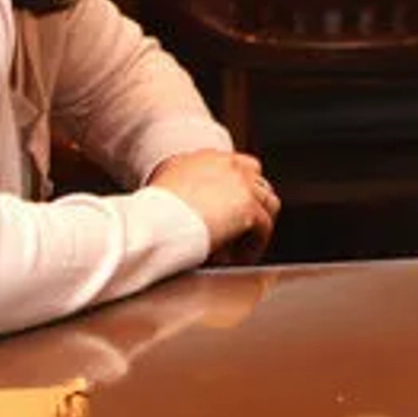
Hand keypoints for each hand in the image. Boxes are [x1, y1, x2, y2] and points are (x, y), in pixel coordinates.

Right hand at [148, 150, 279, 258]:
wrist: (152, 222)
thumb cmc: (150, 215)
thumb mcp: (163, 188)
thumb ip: (182, 190)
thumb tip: (193, 212)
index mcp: (205, 158)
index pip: (236, 167)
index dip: (237, 191)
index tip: (231, 211)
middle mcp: (226, 164)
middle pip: (256, 180)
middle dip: (254, 203)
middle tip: (244, 229)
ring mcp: (240, 183)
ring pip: (267, 202)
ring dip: (258, 225)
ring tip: (245, 247)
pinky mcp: (248, 205)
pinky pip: (264, 226)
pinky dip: (255, 244)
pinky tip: (243, 258)